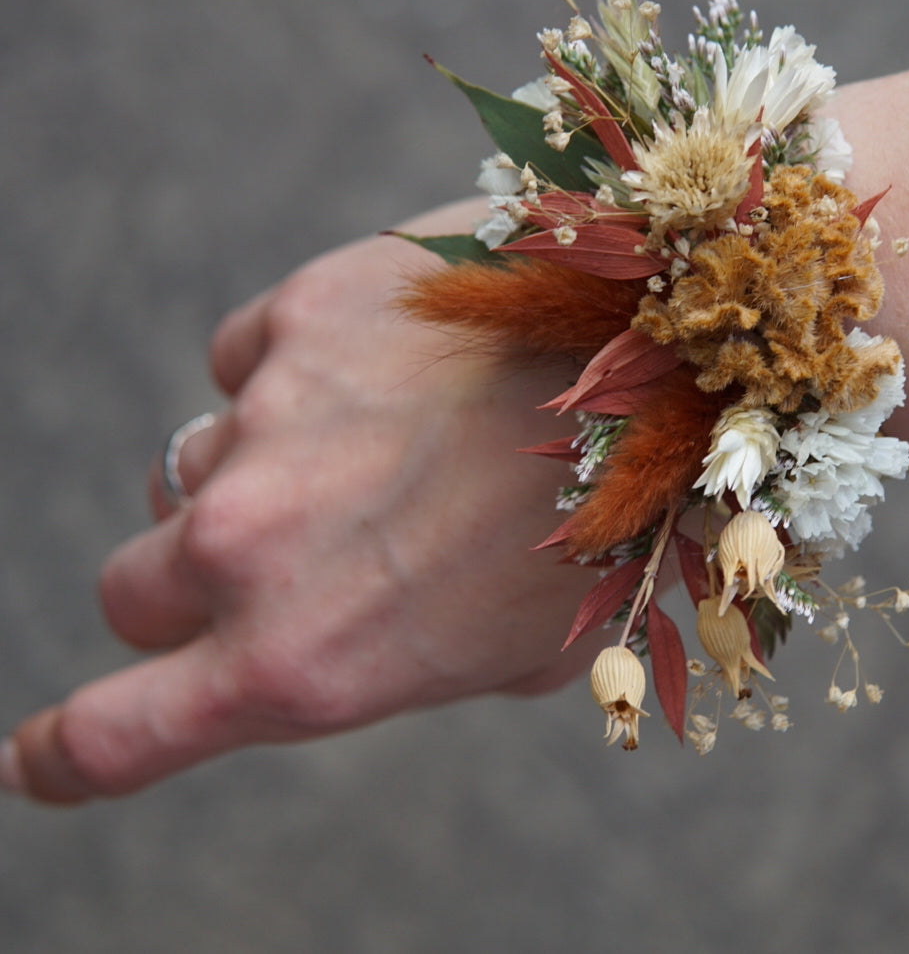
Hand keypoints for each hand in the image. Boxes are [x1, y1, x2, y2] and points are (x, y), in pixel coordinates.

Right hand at [2, 232, 593, 802]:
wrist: (679, 355)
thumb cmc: (624, 521)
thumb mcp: (526, 649)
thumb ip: (412, 661)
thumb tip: (364, 633)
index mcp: (309, 661)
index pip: (116, 735)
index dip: (64, 753)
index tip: (39, 758)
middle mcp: (257, 545)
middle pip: (130, 589)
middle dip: (188, 585)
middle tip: (285, 551)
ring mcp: (266, 423)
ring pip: (194, 463)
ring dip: (262, 468)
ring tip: (388, 439)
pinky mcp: (298, 316)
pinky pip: (248, 361)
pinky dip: (297, 375)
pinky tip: (395, 365)